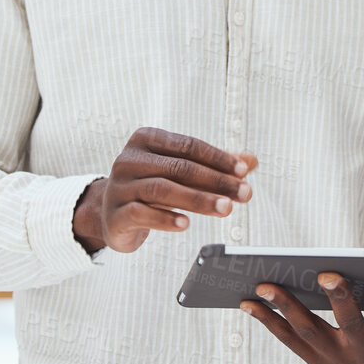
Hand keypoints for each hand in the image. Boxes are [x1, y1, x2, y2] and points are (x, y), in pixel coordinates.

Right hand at [72, 128, 255, 253]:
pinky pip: (142, 213)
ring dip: (198, 200)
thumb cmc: (151, 186)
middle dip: (216, 181)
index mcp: (146, 139)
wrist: (111, 214)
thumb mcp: (179, 171)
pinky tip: (186, 224)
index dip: (218, 158)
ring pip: (163, 190)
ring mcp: (120, 186)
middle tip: (244, 194)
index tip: (244, 171)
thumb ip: (214, 165)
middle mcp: (129, 159)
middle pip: (180, 167)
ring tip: (226, 209)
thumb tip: (252, 160)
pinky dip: (166, 218)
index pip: (188, 146)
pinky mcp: (116, 213)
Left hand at [241, 270, 363, 363]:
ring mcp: (336, 360)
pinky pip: (288, 340)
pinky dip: (267, 321)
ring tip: (265, 284)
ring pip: (310, 333)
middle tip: (326, 273)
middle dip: (339, 301)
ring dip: (287, 309)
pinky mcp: (314, 360)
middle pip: (350, 326)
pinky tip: (248, 300)